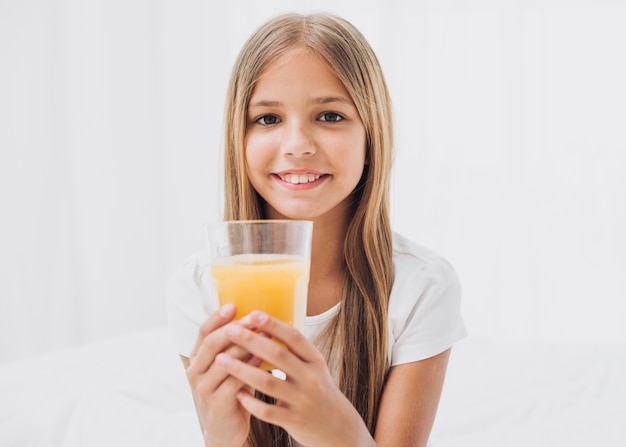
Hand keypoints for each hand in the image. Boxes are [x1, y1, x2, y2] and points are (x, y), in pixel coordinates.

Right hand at [185, 303, 260, 446]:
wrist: (226, 430)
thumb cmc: (231, 392)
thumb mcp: (229, 367)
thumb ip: (235, 347)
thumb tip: (257, 319)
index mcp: (197, 358)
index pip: (204, 332)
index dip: (217, 317)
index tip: (234, 305)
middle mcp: (195, 371)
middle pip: (212, 343)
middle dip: (235, 328)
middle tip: (255, 317)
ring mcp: (203, 388)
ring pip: (224, 361)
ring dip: (246, 345)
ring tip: (265, 334)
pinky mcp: (216, 403)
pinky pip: (234, 381)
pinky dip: (250, 368)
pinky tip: (264, 360)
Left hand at [215, 311, 373, 446]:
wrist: (338, 428)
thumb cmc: (319, 391)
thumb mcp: (314, 367)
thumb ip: (294, 351)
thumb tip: (265, 325)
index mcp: (315, 361)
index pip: (294, 337)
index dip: (274, 324)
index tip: (253, 313)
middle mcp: (310, 378)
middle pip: (278, 355)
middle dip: (251, 341)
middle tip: (229, 330)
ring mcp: (302, 400)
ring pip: (268, 382)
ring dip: (242, 370)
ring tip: (221, 360)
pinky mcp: (293, 420)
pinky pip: (267, 410)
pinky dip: (250, 401)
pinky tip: (237, 393)